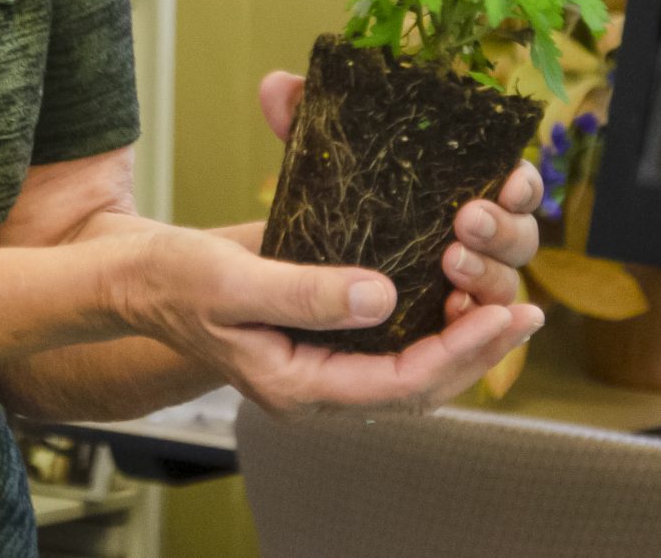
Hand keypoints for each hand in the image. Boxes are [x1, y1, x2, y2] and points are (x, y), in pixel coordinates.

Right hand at [108, 225, 540, 413]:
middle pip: (418, 383)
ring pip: (411, 362)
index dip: (458, 354)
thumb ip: (304, 294)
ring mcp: (324, 352)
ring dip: (460, 334)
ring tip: (504, 300)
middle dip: (476, 350)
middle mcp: (319, 378)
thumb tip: (382, 298)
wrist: (135, 276)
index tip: (503, 318)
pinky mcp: (325, 319)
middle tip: (525, 313)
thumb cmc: (171, 281)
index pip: (398, 385)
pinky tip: (456, 281)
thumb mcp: (230, 281)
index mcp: (295, 385)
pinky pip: (390, 332)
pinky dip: (429, 311)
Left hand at [258, 69, 543, 321]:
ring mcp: (449, 288)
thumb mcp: (302, 166)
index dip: (522, 187)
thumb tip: (276, 85)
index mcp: (461, 190)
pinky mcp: (421, 330)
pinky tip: (452, 311)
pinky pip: (463, 336)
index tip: (510, 179)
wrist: (258, 271)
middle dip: (504, 232)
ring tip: (452, 261)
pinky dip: (467, 329)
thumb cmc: (310, 201)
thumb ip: (300, 124)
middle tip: (468, 218)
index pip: (512, 189)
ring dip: (486, 277)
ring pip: (498, 293)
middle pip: (517, 244)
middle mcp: (468, 241)